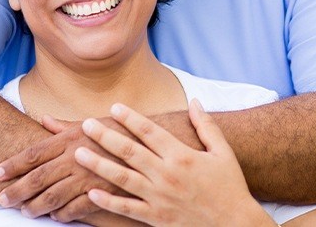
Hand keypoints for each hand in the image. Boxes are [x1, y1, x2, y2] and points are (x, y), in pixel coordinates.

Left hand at [0, 117, 131, 222]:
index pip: (35, 153)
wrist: (151, 143)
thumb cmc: (119, 130)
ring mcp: (89, 176)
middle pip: (39, 176)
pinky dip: (64, 214)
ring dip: (36, 205)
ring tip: (24, 211)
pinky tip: (55, 217)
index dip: (13, 164)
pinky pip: (77, 208)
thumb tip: (43, 119)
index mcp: (71, 138)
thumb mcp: (90, 123)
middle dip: (17, 189)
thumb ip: (64, 126)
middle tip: (1, 198)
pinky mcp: (103, 192)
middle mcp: (76, 157)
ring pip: (54, 196)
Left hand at [75, 100, 274, 226]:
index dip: (130, 118)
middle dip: (105, 136)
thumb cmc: (230, 186)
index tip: (114, 107)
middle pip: (130, 152)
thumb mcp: (222, 152)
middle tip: (86, 124)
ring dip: (98, 165)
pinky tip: (91, 193)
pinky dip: (108, 202)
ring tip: (78, 154)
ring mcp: (160, 198)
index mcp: (181, 156)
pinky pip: (128, 209)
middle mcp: (167, 175)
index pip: (150, 132)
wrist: (237, 226)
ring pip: (123, 179)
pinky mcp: (157, 219)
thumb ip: (206, 125)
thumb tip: (194, 100)